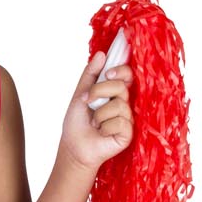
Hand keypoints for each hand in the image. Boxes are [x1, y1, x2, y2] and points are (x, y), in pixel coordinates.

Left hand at [59, 49, 134, 173]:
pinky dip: (105, 127)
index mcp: (114, 92)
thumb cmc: (77, 123)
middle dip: (100, 91)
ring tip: (94, 124)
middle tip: (89, 102)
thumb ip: (90, 74)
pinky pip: (120, 122)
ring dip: (100, 114)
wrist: (73, 147)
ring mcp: (127, 119)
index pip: (127, 74)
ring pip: (119, 105)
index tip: (107, 73)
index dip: (121, 70)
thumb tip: (102, 54)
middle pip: (121, 86)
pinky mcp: (128, 134)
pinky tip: (102, 133)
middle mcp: (124, 103)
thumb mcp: (80, 94)